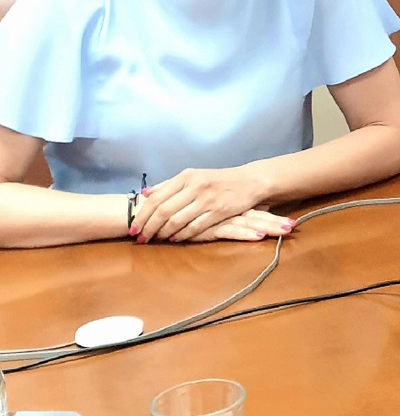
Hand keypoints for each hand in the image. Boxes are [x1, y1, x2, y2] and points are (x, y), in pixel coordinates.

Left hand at [131, 166, 273, 242]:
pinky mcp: (218, 212)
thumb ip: (169, 185)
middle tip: (140, 238)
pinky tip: (175, 239)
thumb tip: (145, 194)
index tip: (133, 228)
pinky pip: (194, 227)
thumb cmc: (219, 180)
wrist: (250, 181)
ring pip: (177, 221)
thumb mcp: (194, 176)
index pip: (156, 198)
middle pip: (164, 212)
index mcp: (186, 177)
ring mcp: (207, 200)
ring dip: (163, 234)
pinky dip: (181, 235)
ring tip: (156, 239)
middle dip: (149, 228)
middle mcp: (195, 187)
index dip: (142, 215)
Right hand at [173, 209, 296, 243]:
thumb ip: (214, 215)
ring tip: (287, 229)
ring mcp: (218, 219)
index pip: (253, 209)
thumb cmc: (176, 214)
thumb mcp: (199, 214)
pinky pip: (231, 231)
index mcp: (226, 207)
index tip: (291, 219)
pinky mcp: (209, 228)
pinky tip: (260, 235)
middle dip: (275, 221)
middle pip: (255, 215)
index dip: (271, 213)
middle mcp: (225, 211)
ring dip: (268, 226)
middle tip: (294, 226)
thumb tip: (229, 218)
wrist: (155, 212)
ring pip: (248, 222)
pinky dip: (246, 234)